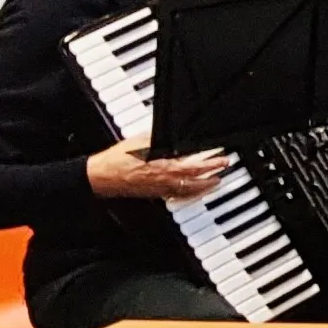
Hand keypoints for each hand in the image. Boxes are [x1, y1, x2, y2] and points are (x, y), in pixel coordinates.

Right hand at [87, 137, 226, 200]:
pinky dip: (190, 194)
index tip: (222, 158)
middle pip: (197, 179)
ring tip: (215, 181)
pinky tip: (194, 192)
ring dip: (205, 186)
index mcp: (164, 164)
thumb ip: (158, 137)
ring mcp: (161, 189)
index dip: (211, 162)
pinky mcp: (155, 194)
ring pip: (190, 190)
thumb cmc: (117, 159)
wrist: (103, 176)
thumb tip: (169, 131)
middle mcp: (166, 179)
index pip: (195, 164)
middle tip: (223, 169)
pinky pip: (178, 196)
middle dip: (213, 174)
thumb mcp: (140, 141)